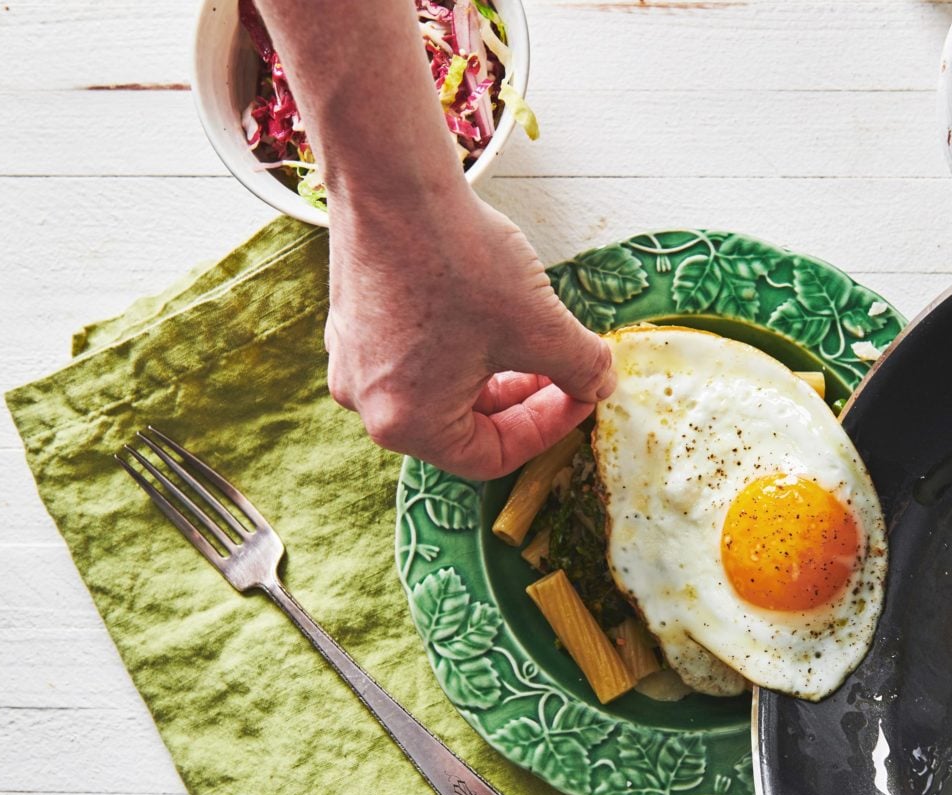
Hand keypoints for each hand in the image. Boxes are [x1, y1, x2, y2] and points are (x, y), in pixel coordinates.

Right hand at [324, 186, 614, 480]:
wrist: (393, 180)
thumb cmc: (458, 260)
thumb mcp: (540, 326)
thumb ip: (581, 368)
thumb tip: (600, 383)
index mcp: (407, 424)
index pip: (490, 457)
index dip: (547, 429)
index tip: (581, 395)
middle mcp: (367, 403)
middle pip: (463, 424)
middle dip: (522, 398)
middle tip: (563, 369)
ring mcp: (354, 361)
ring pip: (440, 388)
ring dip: (494, 370)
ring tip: (532, 334)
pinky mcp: (352, 322)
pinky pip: (414, 354)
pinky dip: (458, 344)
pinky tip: (489, 307)